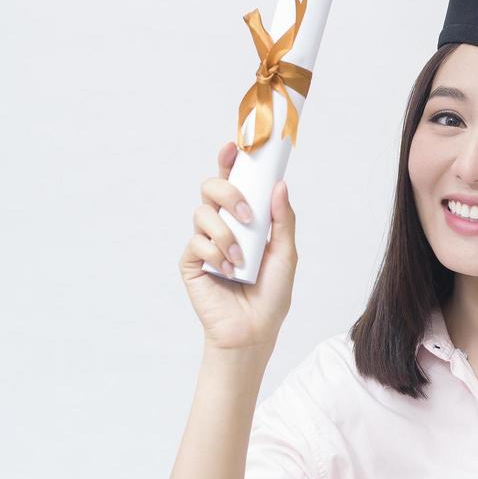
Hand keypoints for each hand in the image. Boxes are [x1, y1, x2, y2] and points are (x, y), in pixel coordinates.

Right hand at [178, 140, 297, 352]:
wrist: (253, 331)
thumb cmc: (271, 295)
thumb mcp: (286, 253)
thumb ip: (283, 219)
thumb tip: (279, 184)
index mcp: (244, 220)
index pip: (232, 182)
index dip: (229, 162)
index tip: (235, 147)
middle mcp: (221, 226)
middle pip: (211, 188)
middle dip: (228, 193)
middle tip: (248, 215)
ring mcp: (204, 243)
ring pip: (201, 213)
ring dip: (225, 234)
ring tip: (240, 260)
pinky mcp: (191, 262)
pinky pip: (196, 243)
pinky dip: (215, 254)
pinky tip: (227, 271)